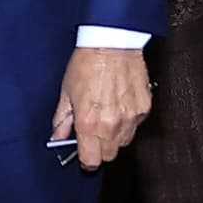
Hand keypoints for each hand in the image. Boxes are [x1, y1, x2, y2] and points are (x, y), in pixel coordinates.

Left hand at [52, 45, 151, 171]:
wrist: (112, 42)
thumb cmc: (87, 63)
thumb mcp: (66, 92)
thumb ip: (62, 120)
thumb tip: (58, 137)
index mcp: (88, 123)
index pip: (91, 160)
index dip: (86, 160)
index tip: (84, 156)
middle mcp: (111, 124)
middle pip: (109, 155)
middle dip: (100, 148)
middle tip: (93, 132)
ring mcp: (130, 118)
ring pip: (124, 142)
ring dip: (114, 136)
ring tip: (107, 115)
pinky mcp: (144, 108)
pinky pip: (135, 126)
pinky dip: (128, 121)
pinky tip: (119, 105)